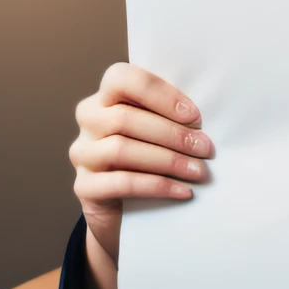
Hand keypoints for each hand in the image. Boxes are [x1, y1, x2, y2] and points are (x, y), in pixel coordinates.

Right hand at [69, 62, 214, 265]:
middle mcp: (89, 119)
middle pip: (125, 118)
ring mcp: (83, 153)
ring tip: (198, 171)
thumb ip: (169, 116)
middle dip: (172, 134)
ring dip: (167, 160)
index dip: (160, 95)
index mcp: (105, 96)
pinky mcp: (84, 186)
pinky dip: (157, 185)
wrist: (123, 209)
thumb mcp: (156, 131)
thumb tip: (202, 121)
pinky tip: (183, 190)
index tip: (194, 116)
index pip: (123, 79)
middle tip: (205, 148)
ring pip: (122, 150)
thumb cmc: (147, 156)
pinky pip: (121, 183)